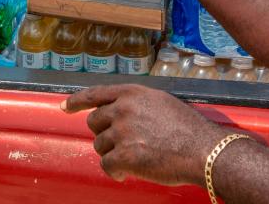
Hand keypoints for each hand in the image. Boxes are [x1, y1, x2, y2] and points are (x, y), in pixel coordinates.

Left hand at [63, 84, 231, 185]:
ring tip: (134, 158)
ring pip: (100, 146)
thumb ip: (136, 103)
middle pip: (94, 123)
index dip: (76, 101)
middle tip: (122, 145)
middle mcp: (123, 109)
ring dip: (112, 154)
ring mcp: (123, 132)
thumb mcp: (160, 102)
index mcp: (131, 93)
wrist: (204, 150)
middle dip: (104, 135)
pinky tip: (125, 174)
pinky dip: (114, 172)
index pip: (95, 94)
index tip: (64, 107)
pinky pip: (106, 165)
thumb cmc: (188, 129)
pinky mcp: (125, 156)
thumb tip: (117, 110)